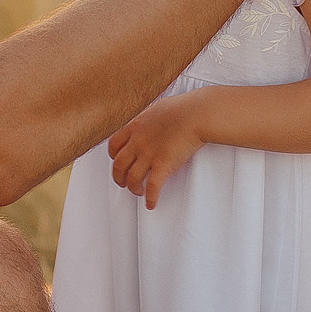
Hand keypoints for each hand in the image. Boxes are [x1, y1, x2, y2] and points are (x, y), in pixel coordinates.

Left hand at [108, 92, 208, 209]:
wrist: (197, 114)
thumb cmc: (184, 108)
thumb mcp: (158, 107)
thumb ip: (149, 117)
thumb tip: (152, 120)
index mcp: (135, 126)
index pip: (114, 144)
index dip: (113, 156)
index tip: (117, 160)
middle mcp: (138, 141)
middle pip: (118, 165)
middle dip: (118, 177)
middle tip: (123, 182)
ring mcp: (149, 154)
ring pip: (132, 179)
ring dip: (133, 188)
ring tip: (138, 192)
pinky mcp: (162, 165)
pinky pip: (152, 187)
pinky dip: (150, 198)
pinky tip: (151, 204)